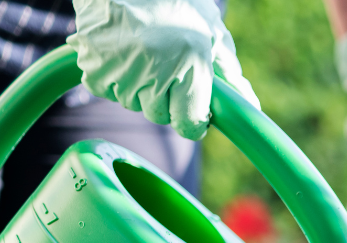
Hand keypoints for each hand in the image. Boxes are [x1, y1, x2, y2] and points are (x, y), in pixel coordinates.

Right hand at [68, 0, 259, 141]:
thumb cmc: (174, 3)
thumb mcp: (210, 32)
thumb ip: (229, 74)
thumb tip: (251, 106)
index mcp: (189, 63)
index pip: (189, 126)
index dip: (193, 118)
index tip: (192, 107)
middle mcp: (155, 72)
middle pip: (161, 116)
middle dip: (165, 96)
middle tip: (163, 61)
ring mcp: (122, 74)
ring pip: (135, 104)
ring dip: (139, 85)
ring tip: (141, 49)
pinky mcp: (95, 72)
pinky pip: (109, 92)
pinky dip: (115, 76)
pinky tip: (120, 49)